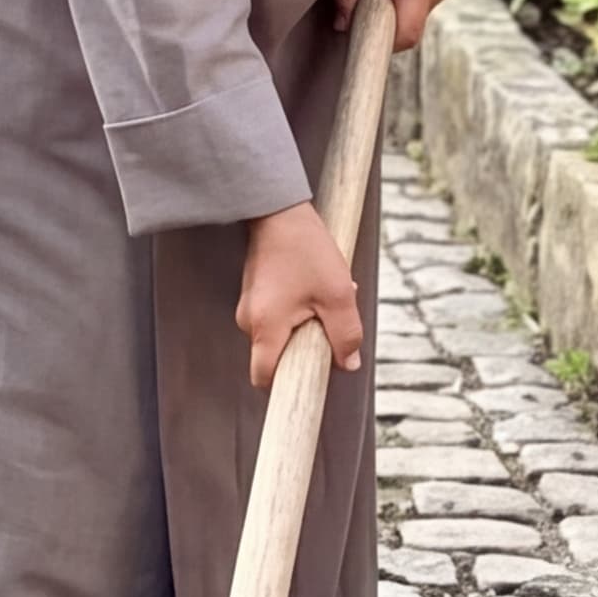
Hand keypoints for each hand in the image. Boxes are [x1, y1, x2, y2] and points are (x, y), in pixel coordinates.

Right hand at [238, 199, 362, 392]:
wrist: (278, 210)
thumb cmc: (305, 250)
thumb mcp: (337, 295)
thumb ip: (346, 335)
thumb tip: (348, 364)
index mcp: (266, 328)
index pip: (265, 377)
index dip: (286, 386)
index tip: (308, 381)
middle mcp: (249, 321)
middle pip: (276, 355)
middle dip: (304, 347)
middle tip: (328, 322)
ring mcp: (249, 306)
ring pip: (278, 334)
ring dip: (303, 325)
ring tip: (323, 297)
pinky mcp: (254, 293)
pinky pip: (276, 317)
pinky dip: (296, 311)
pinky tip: (312, 286)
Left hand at [337, 0, 450, 55]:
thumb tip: (342, 25)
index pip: (405, 36)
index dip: (380, 41)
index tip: (358, 37)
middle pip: (411, 29)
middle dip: (383, 24)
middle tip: (359, 5)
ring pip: (414, 17)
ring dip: (392, 11)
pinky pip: (418, 3)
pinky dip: (400, 0)